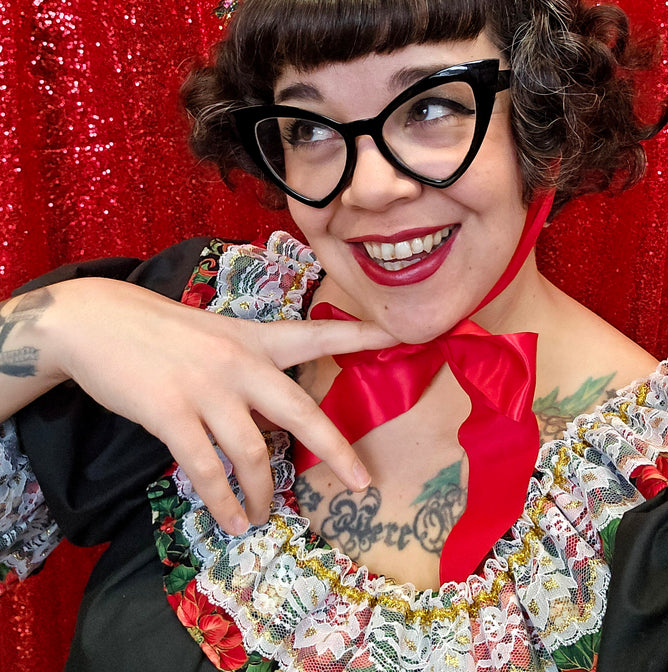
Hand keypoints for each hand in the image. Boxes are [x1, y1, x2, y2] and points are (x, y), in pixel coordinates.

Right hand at [5, 278, 393, 534]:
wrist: (96, 320)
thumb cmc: (160, 331)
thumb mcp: (215, 336)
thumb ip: (248, 372)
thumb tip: (272, 422)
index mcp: (253, 338)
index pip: (315, 334)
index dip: (357, 335)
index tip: (397, 336)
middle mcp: (238, 361)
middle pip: (299, 409)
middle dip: (336, 449)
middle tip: (362, 482)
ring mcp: (206, 387)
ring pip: (252, 453)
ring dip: (263, 493)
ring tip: (264, 517)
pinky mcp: (170, 413)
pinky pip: (206, 469)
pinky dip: (222, 501)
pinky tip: (231, 520)